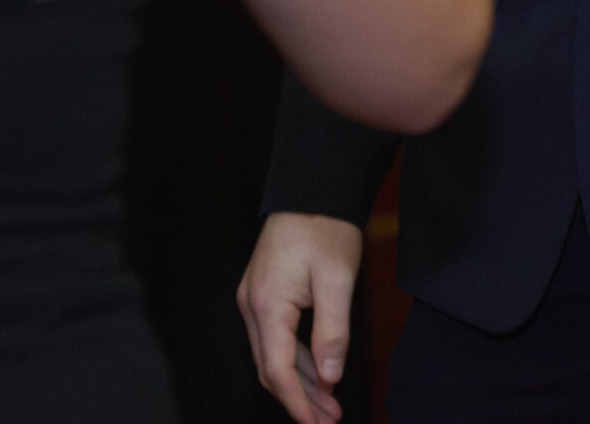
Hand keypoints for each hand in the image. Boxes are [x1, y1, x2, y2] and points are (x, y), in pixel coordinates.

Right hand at [237, 212, 364, 423]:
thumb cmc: (325, 228)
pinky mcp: (264, 293)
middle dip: (300, 399)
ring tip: (330, 406)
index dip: (298, 404)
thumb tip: (331, 378)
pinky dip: (298, 358)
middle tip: (330, 420)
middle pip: (271, 368)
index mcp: (266, 305)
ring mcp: (255, 299)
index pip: (277, 370)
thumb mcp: (337, 281)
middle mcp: (252, 306)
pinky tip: (320, 374)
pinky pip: (277, 337)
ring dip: (301, 381)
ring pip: (274, 355)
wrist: (313, 188)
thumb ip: (332, 332)